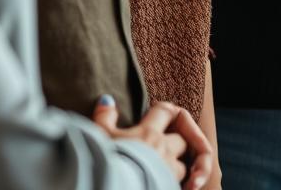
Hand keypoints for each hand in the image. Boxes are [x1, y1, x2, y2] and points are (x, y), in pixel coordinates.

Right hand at [93, 97, 213, 189]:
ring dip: (174, 168)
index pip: (166, 111)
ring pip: (182, 167)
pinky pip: (175, 186)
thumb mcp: (99, 136)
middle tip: (162, 147)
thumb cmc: (104, 161)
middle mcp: (162, 151)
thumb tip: (107, 100)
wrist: (107, 187)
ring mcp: (167, 174)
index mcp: (148, 134)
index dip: (164, 111)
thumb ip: (105, 117)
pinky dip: (170, 184)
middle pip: (181, 140)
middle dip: (175, 142)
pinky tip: (158, 185)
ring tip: (161, 172)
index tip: (157, 114)